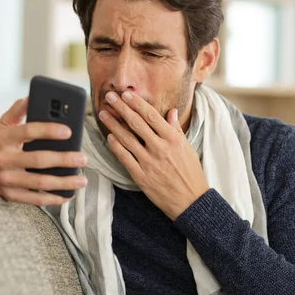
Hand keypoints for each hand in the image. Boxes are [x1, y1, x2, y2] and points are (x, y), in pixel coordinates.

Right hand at [0, 97, 87, 205]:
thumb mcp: (3, 124)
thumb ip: (18, 111)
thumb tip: (33, 96)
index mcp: (4, 139)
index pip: (28, 132)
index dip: (49, 131)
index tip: (69, 131)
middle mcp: (5, 160)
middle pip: (39, 160)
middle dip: (64, 159)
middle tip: (83, 158)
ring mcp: (7, 179)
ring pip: (40, 183)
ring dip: (64, 182)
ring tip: (82, 179)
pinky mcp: (10, 195)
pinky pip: (35, 199)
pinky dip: (54, 198)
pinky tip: (68, 194)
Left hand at [98, 91, 208, 219]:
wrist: (191, 201)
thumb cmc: (190, 173)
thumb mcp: (187, 148)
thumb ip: (176, 129)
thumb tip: (171, 111)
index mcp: (173, 139)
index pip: (151, 116)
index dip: (137, 103)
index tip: (126, 94)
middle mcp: (160, 148)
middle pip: (136, 123)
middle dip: (121, 108)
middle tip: (109, 96)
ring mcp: (149, 162)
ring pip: (127, 139)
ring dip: (113, 124)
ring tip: (103, 113)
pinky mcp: (141, 176)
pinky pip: (125, 158)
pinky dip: (116, 146)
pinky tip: (109, 137)